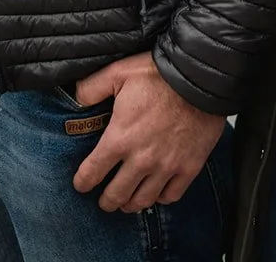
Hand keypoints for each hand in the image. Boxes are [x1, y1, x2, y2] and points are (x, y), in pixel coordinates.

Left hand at [72, 52, 225, 211]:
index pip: (92, 172)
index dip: (82, 182)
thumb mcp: (118, 72)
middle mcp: (141, 159)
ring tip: (126, 202)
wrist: (200, 78)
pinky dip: (160, 198)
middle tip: (104, 200)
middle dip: (106, 201)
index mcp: (120, 138)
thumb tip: (75, 98)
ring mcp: (166, 166)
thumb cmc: (159, 73)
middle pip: (116, 195)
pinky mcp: (188, 167)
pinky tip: (156, 192)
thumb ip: (91, 88)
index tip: (81, 184)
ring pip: (142, 201)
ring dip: (130, 205)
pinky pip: (170, 196)